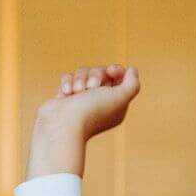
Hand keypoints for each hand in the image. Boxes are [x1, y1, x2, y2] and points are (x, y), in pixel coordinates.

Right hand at [27, 64, 140, 178]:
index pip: (119, 78)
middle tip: (91, 87)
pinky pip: (69, 78)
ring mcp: (81, 99)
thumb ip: (133, 84)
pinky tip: (67, 94)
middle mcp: (99, 102)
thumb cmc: (93, 111)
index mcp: (116, 105)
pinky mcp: (66, 97)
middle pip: (100, 72)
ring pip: (83, 72)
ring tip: (77, 92)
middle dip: (96, 74)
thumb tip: (132, 70)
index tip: (110, 71)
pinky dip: (67, 82)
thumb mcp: (121, 97)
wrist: (62, 125)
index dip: (116, 70)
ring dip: (80, 78)